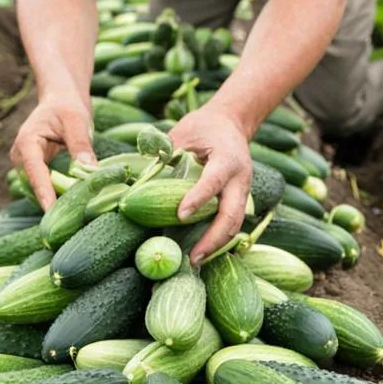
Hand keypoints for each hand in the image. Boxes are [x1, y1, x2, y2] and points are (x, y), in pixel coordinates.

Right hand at [10, 98, 95, 210]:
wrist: (61, 98)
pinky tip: (75, 204)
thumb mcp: (77, 121)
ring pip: (39, 189)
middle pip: (34, 185)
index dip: (43, 193)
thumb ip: (81, 145)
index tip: (51, 211)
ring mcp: (28, 165)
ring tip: (75, 216)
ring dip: (56, 200)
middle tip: (71, 219)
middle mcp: (22, 157)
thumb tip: (89, 171)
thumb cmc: (67, 105)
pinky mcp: (38, 171)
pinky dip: (59, 194)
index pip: (34, 172)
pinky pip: (46, 187)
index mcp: (27, 143)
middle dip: (51, 201)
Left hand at [168, 105, 253, 265]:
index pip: (214, 181)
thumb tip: (140, 174)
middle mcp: (240, 177)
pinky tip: (202, 252)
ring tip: (195, 260)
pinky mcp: (238, 200)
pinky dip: (218, 239)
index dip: (198, 198)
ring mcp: (242, 191)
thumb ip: (168, 152)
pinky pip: (231, 224)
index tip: (180, 215)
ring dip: (216, 245)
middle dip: (213, 238)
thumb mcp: (185, 132)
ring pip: (235, 224)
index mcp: (227, 157)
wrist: (230, 123)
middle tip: (193, 256)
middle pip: (232, 214)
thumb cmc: (203, 127)